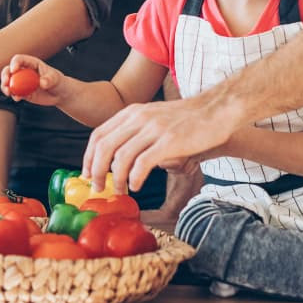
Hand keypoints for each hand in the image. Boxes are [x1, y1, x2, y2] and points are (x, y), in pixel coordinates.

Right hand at [0, 55, 64, 106]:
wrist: (60, 94)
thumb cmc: (58, 81)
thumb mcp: (56, 79)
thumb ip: (49, 80)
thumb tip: (42, 83)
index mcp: (31, 63)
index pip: (20, 59)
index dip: (15, 63)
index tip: (14, 70)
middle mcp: (24, 71)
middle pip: (9, 70)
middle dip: (5, 75)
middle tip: (6, 82)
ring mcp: (22, 82)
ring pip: (9, 82)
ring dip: (6, 87)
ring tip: (9, 92)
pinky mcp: (23, 92)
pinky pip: (15, 93)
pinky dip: (13, 95)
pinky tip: (17, 99)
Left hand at [82, 94, 234, 193]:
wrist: (215, 112)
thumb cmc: (185, 120)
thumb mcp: (152, 118)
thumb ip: (134, 132)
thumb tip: (115, 160)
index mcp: (131, 112)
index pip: (98, 135)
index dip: (88, 157)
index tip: (87, 174)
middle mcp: (138, 118)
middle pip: (104, 146)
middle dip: (96, 170)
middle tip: (99, 188)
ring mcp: (153, 128)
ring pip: (120, 157)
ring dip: (116, 179)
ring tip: (120, 190)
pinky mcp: (169, 141)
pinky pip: (142, 163)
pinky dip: (134, 178)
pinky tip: (136, 186)